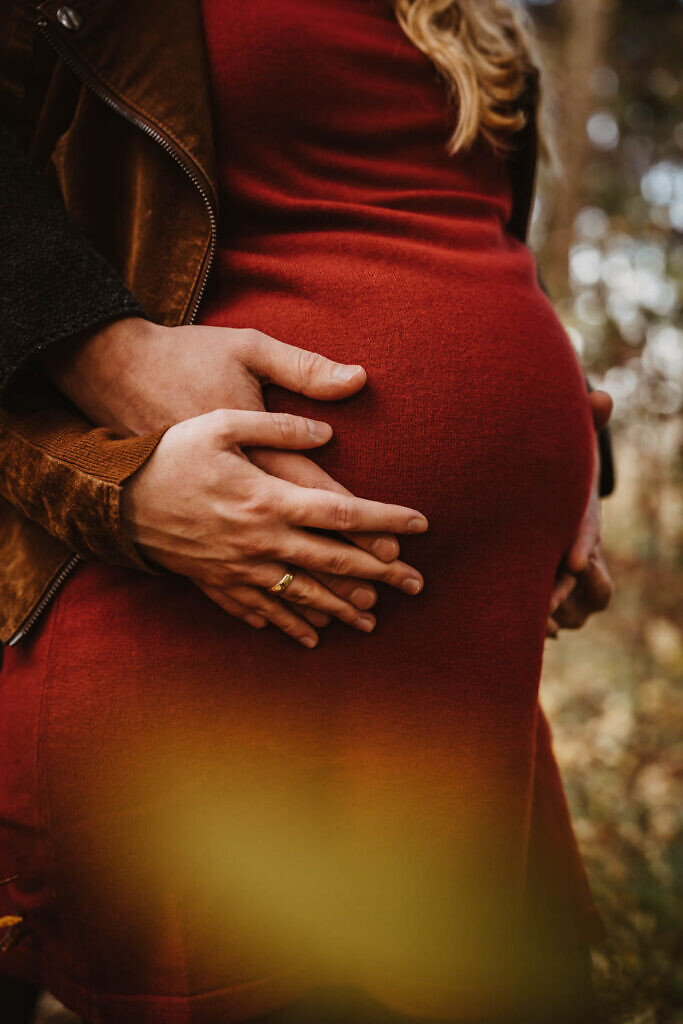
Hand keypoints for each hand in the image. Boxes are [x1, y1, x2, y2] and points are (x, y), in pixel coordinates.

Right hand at [122, 408, 427, 647]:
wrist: (112, 497)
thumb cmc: (170, 452)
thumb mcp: (221, 422)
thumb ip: (276, 427)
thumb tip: (326, 434)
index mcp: (267, 499)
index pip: (341, 513)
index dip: (384, 520)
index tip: (420, 526)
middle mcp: (260, 541)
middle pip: (332, 561)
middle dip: (379, 574)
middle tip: (417, 584)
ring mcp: (238, 568)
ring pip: (301, 595)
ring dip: (341, 609)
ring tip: (374, 621)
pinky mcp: (216, 582)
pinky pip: (259, 610)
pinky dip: (288, 626)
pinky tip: (310, 638)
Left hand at [546, 390, 613, 636]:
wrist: (528, 505)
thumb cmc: (547, 476)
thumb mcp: (563, 452)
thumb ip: (586, 423)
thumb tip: (603, 396)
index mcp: (585, 524)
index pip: (591, 537)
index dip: (585, 547)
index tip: (573, 559)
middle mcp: (580, 561)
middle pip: (589, 589)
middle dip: (568, 597)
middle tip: (546, 603)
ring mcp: (564, 586)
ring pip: (569, 613)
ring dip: (550, 617)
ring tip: (526, 620)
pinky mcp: (542, 601)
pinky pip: (544, 624)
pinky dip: (528, 629)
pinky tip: (506, 630)